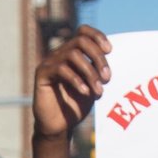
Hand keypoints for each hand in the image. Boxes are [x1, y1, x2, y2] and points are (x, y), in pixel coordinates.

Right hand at [34, 25, 110, 140]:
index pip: (83, 31)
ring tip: (99, 91)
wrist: (58, 126)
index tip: (110, 51)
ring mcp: (50, 62)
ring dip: (90, 72)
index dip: (97, 36)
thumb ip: (99, 71)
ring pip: (73, 55)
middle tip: (107, 78)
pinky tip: (85, 92)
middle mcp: (60, 53)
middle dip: (98, 58)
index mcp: (72, 52)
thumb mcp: (93, 85)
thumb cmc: (76, 105)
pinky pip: (61, 69)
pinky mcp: (42, 73)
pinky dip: (77, 80)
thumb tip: (114, 60)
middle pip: (81, 40)